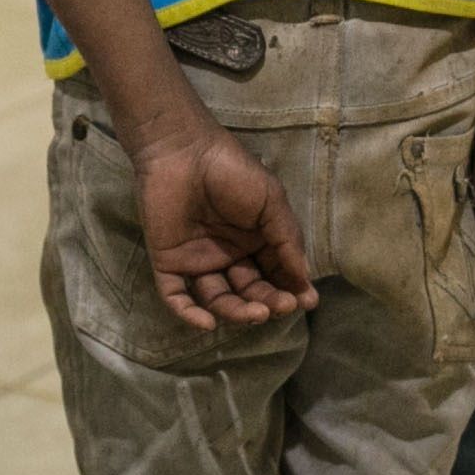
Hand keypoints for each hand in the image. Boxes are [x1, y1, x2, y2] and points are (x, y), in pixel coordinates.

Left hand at [131, 122, 316, 330]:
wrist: (184, 150)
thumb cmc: (232, 171)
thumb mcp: (271, 201)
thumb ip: (287, 240)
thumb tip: (304, 279)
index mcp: (254, 241)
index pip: (275, 275)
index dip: (290, 290)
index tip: (306, 301)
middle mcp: (228, 255)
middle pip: (249, 292)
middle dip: (267, 302)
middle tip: (280, 306)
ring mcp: (197, 261)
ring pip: (218, 300)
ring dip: (237, 312)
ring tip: (256, 313)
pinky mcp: (168, 262)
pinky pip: (177, 296)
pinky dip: (189, 315)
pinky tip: (208, 324)